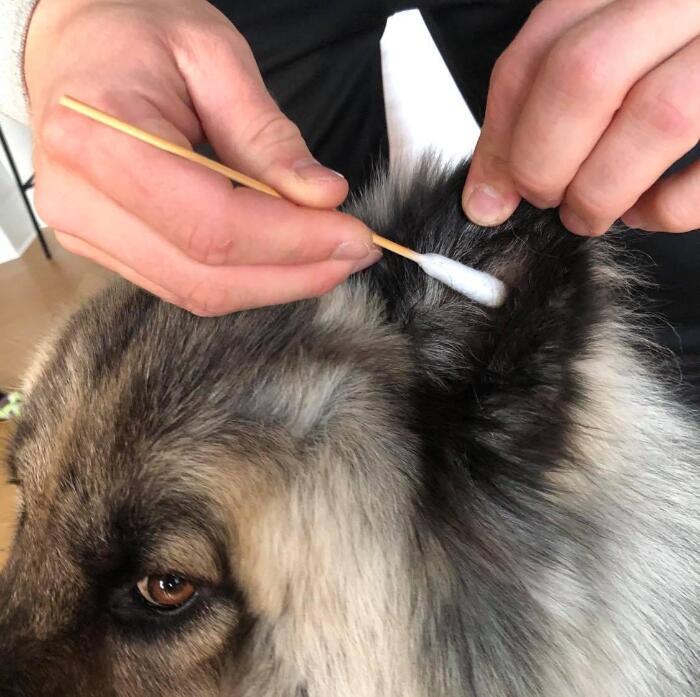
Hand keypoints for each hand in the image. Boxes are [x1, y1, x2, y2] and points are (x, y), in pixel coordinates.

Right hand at [25, 0, 379, 315]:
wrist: (73, 44)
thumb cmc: (136, 33)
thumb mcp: (213, 57)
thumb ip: (267, 135)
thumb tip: (323, 197)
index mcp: (99, 135)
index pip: (212, 223)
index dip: (293, 241)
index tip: (354, 236)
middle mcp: (77, 199)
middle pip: (205, 274)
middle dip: (293, 274)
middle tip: (354, 254)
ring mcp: (84, 232)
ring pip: (197, 292)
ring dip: (275, 284)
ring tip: (330, 259)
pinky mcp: (103, 248)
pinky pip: (184, 285)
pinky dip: (244, 280)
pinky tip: (285, 260)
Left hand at [463, 0, 699, 234]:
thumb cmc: (681, 44)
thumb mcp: (618, 42)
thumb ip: (556, 95)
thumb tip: (491, 193)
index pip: (538, 50)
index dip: (501, 136)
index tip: (488, 196)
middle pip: (584, 75)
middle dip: (543, 162)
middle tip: (544, 199)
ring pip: (655, 116)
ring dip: (600, 189)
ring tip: (588, 214)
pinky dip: (669, 207)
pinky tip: (650, 211)